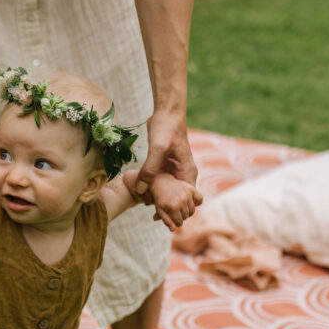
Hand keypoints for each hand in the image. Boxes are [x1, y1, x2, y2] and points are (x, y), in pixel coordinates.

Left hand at [133, 109, 201, 227]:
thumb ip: (150, 169)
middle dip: (166, 207)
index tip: (162, 216)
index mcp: (188, 172)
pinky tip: (141, 193)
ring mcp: (174, 171)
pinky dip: (152, 189)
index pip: (187, 200)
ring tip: (145, 204)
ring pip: (167, 192)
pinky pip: (159, 183)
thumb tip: (141, 190)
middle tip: (152, 214)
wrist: (166, 112)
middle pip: (177, 199)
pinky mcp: (164, 166)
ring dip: (158, 199)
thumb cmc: (166, 128)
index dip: (176, 210)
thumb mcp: (158, 149)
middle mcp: (183, 174)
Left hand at [148, 173, 199, 230]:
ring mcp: (187, 194)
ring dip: (188, 211)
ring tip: (181, 208)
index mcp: (173, 207)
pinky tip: (191, 203)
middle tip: (175, 212)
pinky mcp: (191, 189)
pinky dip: (197, 202)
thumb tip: (173, 230)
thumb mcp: (160, 210)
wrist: (161, 182)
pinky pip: (200, 199)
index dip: (175, 222)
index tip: (172, 218)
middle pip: (186, 216)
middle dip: (181, 216)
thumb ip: (166, 220)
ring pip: (192, 210)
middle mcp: (181, 200)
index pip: (179, 222)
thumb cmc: (160, 198)